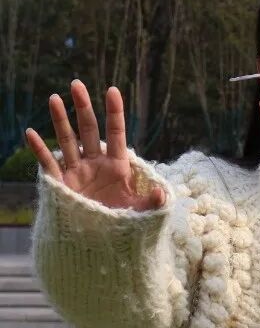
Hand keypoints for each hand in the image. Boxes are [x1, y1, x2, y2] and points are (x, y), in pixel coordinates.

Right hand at [25, 80, 165, 210]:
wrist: (103, 243)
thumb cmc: (124, 224)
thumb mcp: (140, 212)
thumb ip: (151, 202)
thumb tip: (160, 193)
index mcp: (117, 166)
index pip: (116, 134)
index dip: (115, 113)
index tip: (112, 90)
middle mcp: (96, 164)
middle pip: (89, 130)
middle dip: (83, 107)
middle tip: (76, 84)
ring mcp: (78, 172)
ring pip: (68, 140)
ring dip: (61, 120)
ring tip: (54, 98)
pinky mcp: (62, 184)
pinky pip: (49, 163)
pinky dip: (40, 149)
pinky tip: (31, 133)